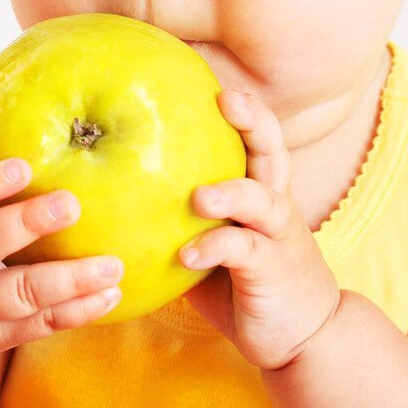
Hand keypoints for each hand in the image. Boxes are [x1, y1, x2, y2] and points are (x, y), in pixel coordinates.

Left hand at [177, 89, 340, 370]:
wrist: (301, 337)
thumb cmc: (241, 283)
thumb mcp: (208, 240)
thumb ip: (176, 215)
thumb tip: (106, 187)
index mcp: (258, 189)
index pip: (256, 134)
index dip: (239, 103)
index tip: (209, 70)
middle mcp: (273, 204)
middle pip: (273, 149)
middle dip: (253, 120)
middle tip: (226, 99)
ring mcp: (277, 236)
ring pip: (264, 199)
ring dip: (232, 192)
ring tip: (199, 195)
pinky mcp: (272, 270)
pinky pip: (244, 254)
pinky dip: (215, 249)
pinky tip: (188, 254)